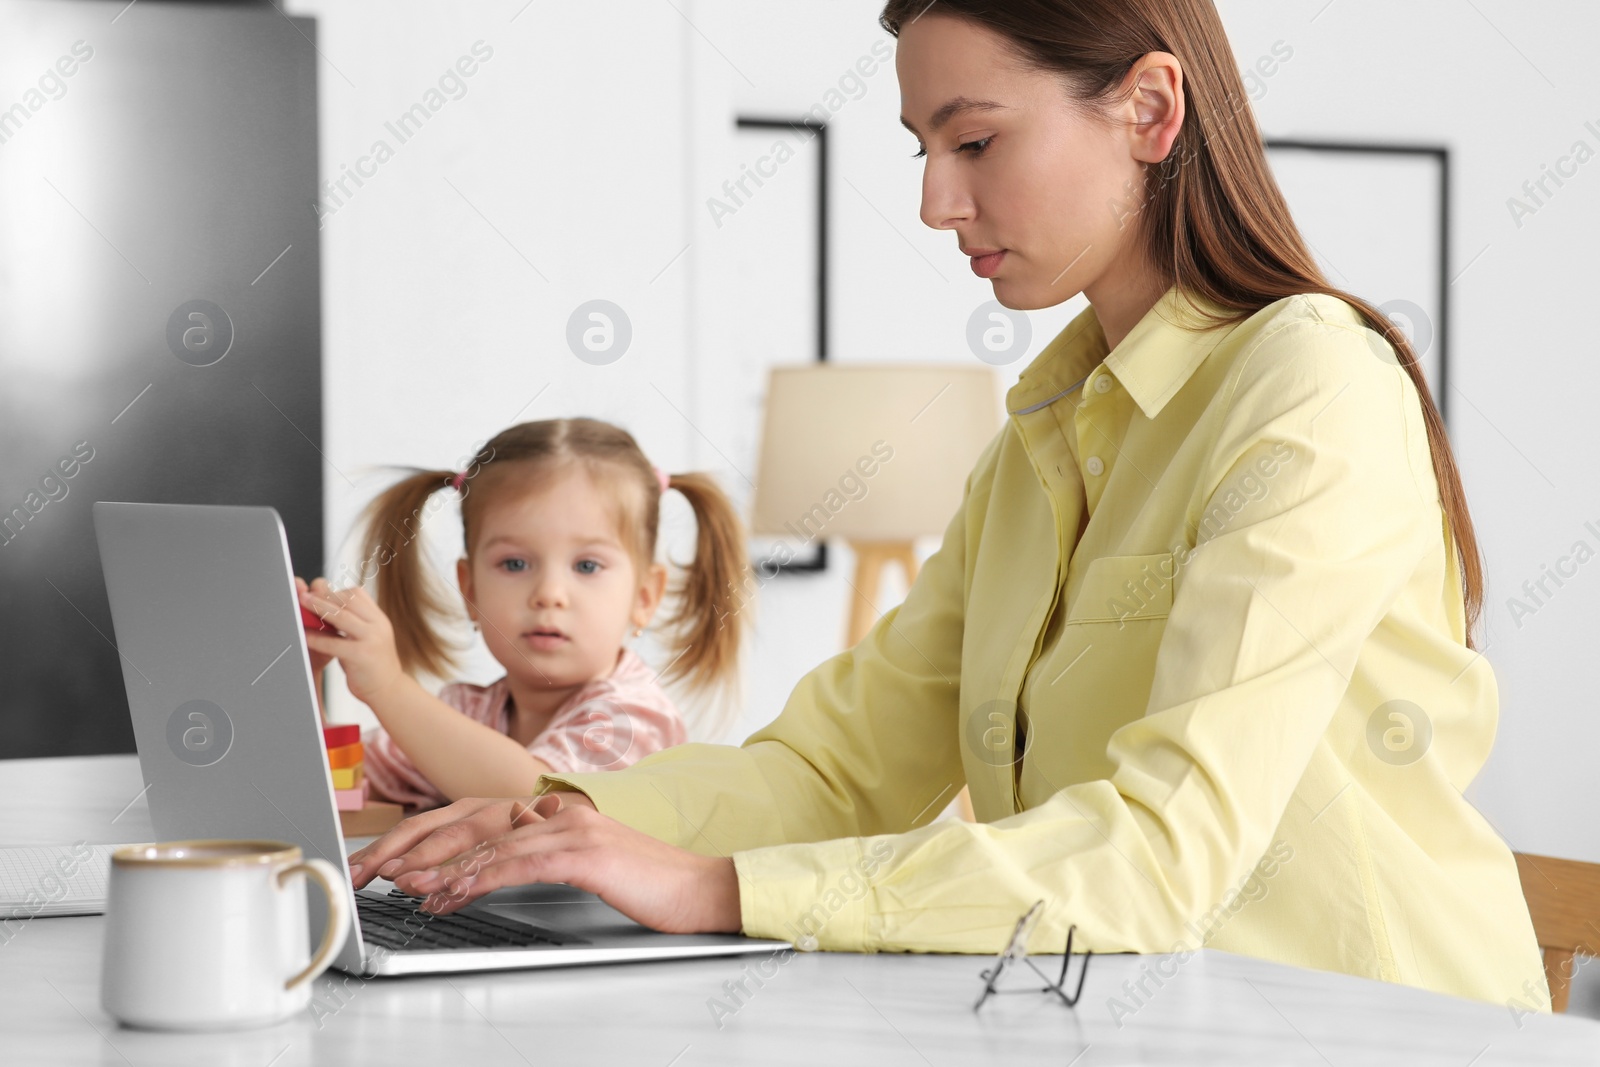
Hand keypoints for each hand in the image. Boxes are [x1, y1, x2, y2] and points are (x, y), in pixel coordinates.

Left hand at [298, 581, 405, 704]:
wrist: (389, 690)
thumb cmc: (371, 664)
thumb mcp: (365, 638)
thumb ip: (350, 622)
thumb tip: (323, 605)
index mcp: (379, 619)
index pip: (357, 594)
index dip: (334, 590)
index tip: (316, 589)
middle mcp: (378, 625)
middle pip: (348, 601)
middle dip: (323, 595)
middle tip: (303, 593)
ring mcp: (372, 639)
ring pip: (341, 616)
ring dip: (318, 608)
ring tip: (301, 603)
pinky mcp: (362, 656)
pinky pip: (334, 643)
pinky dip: (316, 638)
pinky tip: (305, 636)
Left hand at [346, 794, 740, 934]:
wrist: (701, 889)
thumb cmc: (650, 885)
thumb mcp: (591, 864)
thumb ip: (549, 854)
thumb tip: (503, 862)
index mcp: (561, 811)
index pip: (485, 820)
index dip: (439, 840)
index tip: (401, 864)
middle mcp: (563, 811)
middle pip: (478, 826)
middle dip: (426, 850)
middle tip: (384, 873)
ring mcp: (575, 827)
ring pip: (492, 844)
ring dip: (445, 868)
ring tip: (408, 888)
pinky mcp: (585, 852)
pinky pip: (520, 863)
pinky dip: (482, 877)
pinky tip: (456, 892)